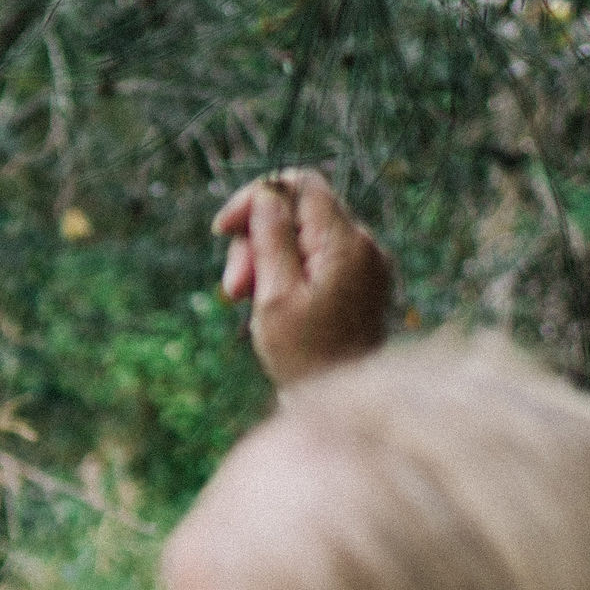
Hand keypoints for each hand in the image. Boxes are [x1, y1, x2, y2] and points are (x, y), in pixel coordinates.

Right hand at [212, 168, 394, 384]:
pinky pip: (318, 260)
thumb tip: (266, 194)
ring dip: (268, 261)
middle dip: (257, 241)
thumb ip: (271, 237)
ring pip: (305, 237)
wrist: (345, 405)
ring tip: (246, 301)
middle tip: (233, 289)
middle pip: (298, 213)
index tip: (223, 229)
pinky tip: (271, 305)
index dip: (257, 198)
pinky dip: (289, 274)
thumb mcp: (275, 295)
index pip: (300, 185)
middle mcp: (364, 245)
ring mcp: (366, 264)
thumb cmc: (305, 356)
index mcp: (345, 244)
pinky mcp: (362, 282)